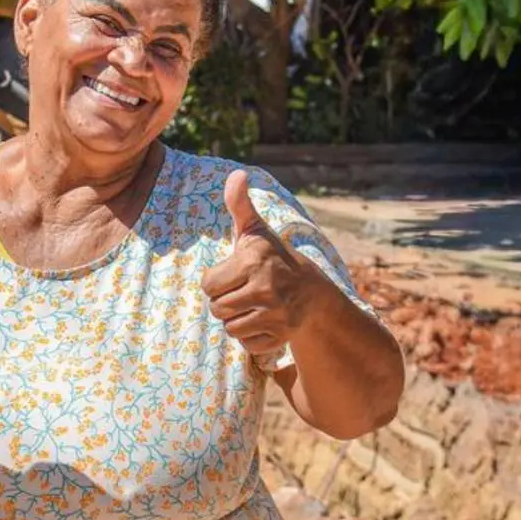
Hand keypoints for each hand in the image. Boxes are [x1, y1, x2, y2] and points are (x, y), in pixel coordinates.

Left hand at [203, 170, 315, 363]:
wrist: (312, 291)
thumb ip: (240, 204)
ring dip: (236, 320)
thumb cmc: (273, 258)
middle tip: (243, 292)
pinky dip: (251, 337)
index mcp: (253, 261)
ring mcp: (276, 315)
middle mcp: (266, 288)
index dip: (216, 281)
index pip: (208, 285)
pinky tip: (263, 321)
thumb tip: (237, 175)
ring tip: (252, 306)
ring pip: (230, 329)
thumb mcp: (255, 230)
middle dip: (225, 302)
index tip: (233, 275)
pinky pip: (247, 345)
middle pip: (217, 309)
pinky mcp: (281, 336)